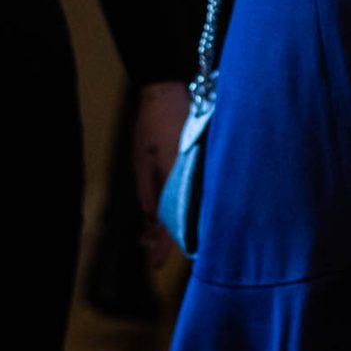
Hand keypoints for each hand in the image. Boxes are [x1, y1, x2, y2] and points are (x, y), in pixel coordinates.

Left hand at [135, 80, 191, 265]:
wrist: (168, 87)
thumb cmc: (151, 124)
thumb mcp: (141, 162)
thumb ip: (149, 194)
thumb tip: (152, 223)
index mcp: (183, 179)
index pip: (177, 224)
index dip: (166, 246)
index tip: (154, 264)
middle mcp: (201, 178)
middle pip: (191, 219)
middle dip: (169, 237)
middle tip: (147, 247)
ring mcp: (207, 170)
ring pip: (198, 207)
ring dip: (177, 221)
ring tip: (152, 233)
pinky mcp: (210, 162)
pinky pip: (202, 191)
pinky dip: (188, 203)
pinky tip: (172, 209)